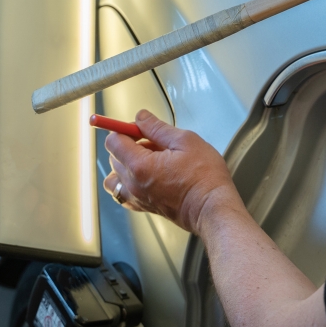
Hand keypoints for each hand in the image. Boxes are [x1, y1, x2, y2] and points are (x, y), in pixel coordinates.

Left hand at [102, 110, 241, 233]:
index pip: (113, 141)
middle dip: (129, 145)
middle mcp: (133, 183)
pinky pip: (123, 193)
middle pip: (114, 157)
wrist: (212, 208)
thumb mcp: (185, 141)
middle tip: (155, 143)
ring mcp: (136, 197)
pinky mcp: (143, 207)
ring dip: (126, 165)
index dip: (124, 130)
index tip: (140, 128)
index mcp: (140, 165)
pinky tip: (147, 177)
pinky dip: (128, 182)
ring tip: (150, 161)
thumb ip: (158, 127)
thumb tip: (141, 118)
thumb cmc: (204, 178)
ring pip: (115, 176)